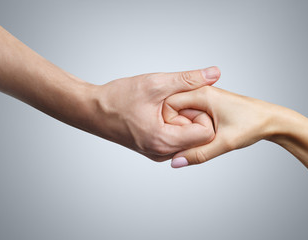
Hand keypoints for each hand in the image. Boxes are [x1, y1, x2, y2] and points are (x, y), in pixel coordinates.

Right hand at [88, 67, 220, 160]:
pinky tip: (162, 112)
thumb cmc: (118, 98)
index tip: (186, 99)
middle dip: (193, 116)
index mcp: (164, 141)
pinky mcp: (154, 149)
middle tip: (175, 100)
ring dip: (184, 120)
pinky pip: (176, 139)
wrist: (92, 110)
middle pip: (199, 138)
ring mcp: (158, 153)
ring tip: (166, 105)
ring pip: (188, 139)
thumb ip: (189, 79)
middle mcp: (163, 153)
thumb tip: (215, 74)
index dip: (202, 113)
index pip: (207, 134)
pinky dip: (175, 125)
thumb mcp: (156, 84)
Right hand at [163, 86, 279, 166]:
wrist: (272, 121)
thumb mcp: (223, 143)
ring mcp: (206, 98)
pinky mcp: (210, 105)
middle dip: (176, 126)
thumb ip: (198, 154)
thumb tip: (176, 162)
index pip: (169, 104)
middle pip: (174, 109)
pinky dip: (192, 126)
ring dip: (185, 127)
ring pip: (183, 113)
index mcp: (202, 95)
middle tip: (184, 141)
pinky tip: (199, 136)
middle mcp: (202, 93)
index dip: (167, 122)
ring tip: (194, 139)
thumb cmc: (252, 124)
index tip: (175, 136)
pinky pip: (192, 114)